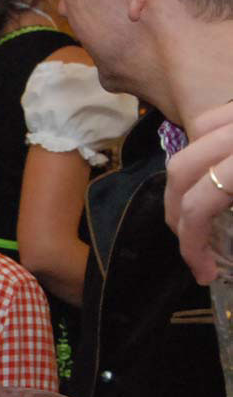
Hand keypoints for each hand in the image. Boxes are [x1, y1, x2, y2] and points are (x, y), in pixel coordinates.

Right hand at [164, 101, 232, 283]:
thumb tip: (217, 245)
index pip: (199, 205)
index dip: (192, 245)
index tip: (204, 274)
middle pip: (180, 172)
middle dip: (179, 216)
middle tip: (195, 249)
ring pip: (188, 146)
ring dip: (186, 185)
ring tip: (203, 215)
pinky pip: (209, 122)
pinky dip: (202, 150)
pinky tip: (217, 172)